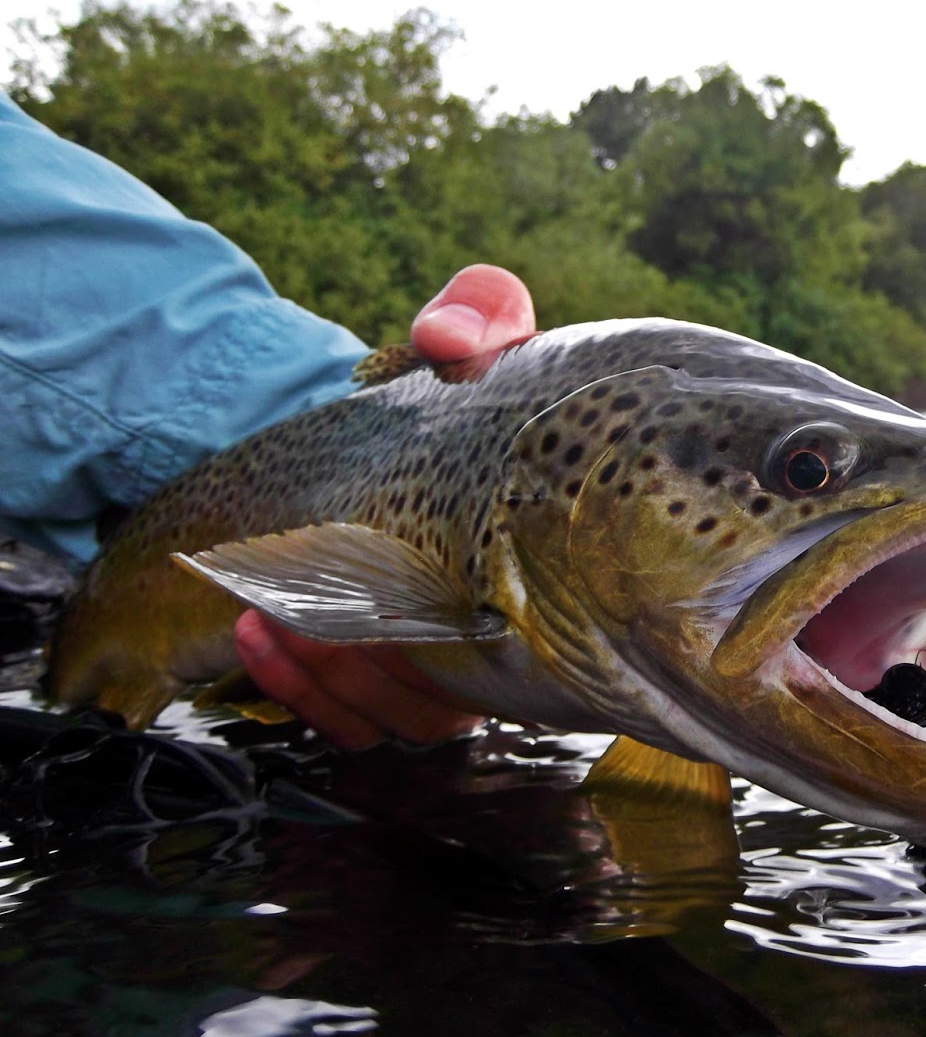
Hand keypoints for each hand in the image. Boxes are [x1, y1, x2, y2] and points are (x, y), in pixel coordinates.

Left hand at [235, 264, 535, 747]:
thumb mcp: (479, 327)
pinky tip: (258, 637)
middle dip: (366, 653)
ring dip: (328, 676)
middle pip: (462, 686)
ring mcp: (484, 666)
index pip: (542, 618)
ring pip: (416, 716)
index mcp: (556, 551)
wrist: (430, 426)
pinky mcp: (423, 689)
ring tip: (257, 613)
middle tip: (288, 603)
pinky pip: (373, 726)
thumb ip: (481, 310)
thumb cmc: (468, 380)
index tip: (386, 564)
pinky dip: (309, 693)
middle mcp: (536, 621)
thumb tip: (449, 344)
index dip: (458, 614)